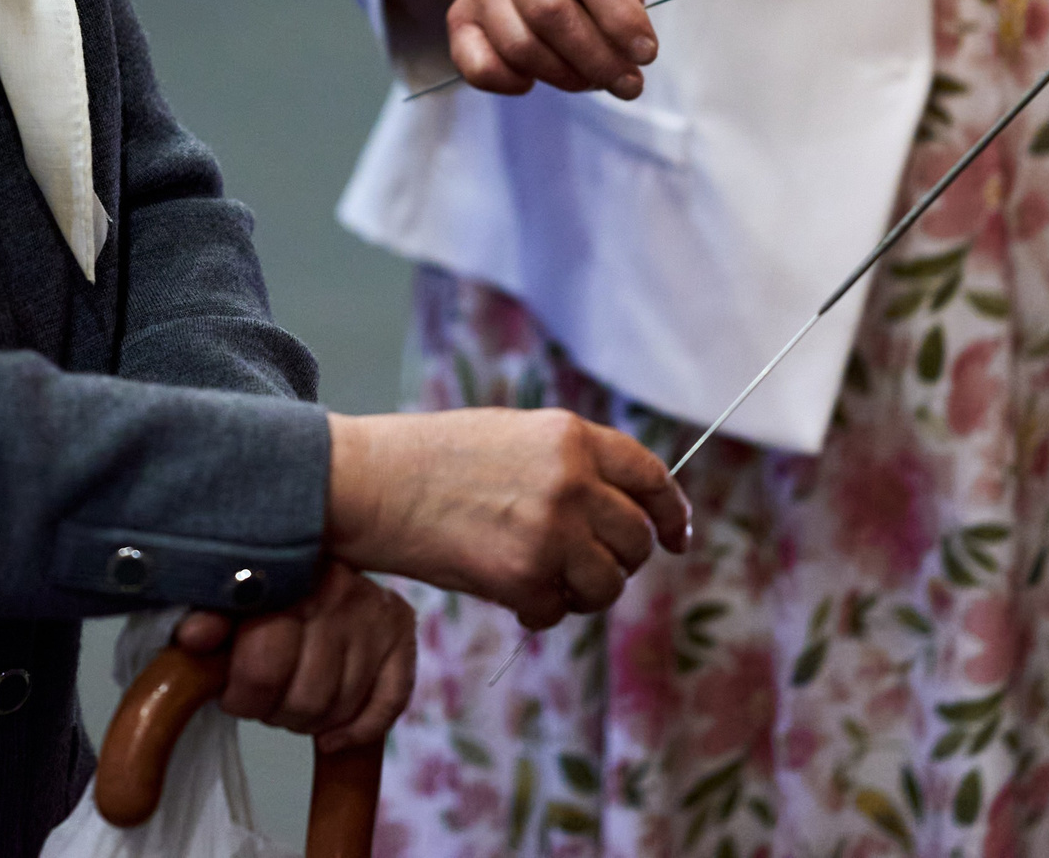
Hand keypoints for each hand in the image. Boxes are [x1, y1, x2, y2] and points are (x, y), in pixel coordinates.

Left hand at [172, 562, 415, 753]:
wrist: (311, 561)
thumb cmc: (260, 592)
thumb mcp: (228, 599)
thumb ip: (210, 616)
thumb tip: (192, 638)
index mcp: (291, 579)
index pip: (264, 667)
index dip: (241, 695)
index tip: (231, 691)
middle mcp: (341, 593)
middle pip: (305, 698)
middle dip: (273, 711)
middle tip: (262, 699)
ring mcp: (375, 617)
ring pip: (340, 707)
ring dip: (308, 721)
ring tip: (290, 700)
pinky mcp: (402, 637)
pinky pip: (389, 705)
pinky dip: (357, 730)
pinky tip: (331, 736)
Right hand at [324, 408, 689, 630]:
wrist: (374, 483)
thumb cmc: (435, 459)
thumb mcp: (515, 436)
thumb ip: (572, 464)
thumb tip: (620, 511)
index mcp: (572, 438)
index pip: (650, 478)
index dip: (670, 513)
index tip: (675, 538)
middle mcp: (572, 482)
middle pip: (635, 540)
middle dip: (618, 561)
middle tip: (584, 567)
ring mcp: (551, 531)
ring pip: (606, 584)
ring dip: (581, 593)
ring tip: (544, 582)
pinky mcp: (523, 577)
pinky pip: (556, 611)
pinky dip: (537, 612)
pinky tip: (510, 595)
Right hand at [383, 0, 656, 98]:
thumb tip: (630, 38)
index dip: (622, 20)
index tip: (646, 55)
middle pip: (550, 12)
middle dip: (596, 58)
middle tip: (627, 85)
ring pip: (520, 46)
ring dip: (565, 76)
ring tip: (592, 81)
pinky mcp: (460, 19)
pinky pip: (480, 67)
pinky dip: (512, 84)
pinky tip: (535, 82)